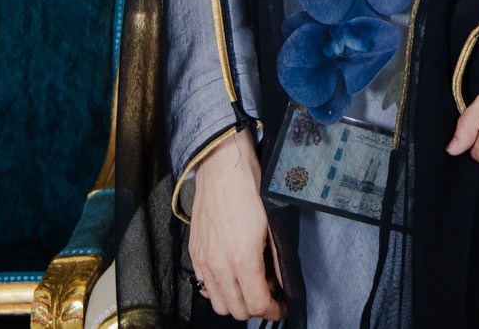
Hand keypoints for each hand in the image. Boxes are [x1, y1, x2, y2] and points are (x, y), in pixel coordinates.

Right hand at [188, 128, 285, 320]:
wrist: (221, 167)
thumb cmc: (249, 189)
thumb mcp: (273, 225)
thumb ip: (277, 260)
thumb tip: (283, 282)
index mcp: (242, 259)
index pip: (258, 304)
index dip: (274, 311)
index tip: (282, 307)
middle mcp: (218, 265)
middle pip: (237, 311)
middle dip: (257, 308)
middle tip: (270, 292)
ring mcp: (203, 261)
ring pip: (218, 304)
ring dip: (236, 302)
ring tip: (251, 283)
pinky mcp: (194, 254)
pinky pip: (204, 286)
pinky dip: (219, 290)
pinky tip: (233, 274)